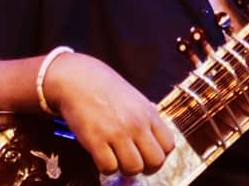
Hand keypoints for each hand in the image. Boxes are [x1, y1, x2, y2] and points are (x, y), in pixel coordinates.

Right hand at [44, 51, 175, 175]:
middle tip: (134, 162)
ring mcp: (117, 132)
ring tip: (117, 159)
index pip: (168, 145)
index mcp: (149, 114)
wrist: (79, 79)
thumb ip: (147, 118)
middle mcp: (137, 124)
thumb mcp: (136, 99)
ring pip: (133, 168)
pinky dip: (106, 167)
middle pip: (155, 161)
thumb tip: (155, 136)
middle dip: (146, 167)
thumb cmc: (107, 89)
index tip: (148, 154)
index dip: (160, 155)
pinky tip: (102, 156)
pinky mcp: (95, 140)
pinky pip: (109, 168)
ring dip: (125, 169)